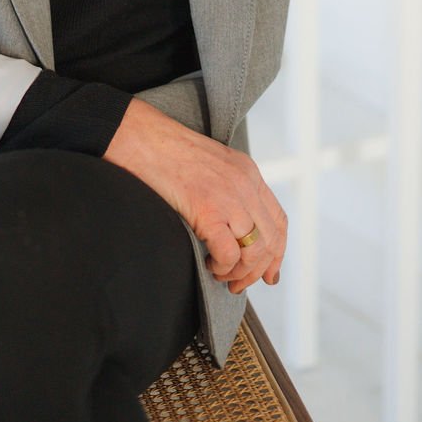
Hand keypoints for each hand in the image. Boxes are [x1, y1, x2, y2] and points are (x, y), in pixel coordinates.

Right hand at [104, 99, 285, 291]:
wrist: (143, 138)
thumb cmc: (167, 152)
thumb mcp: (212, 164)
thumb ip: (229, 188)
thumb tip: (234, 228)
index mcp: (247, 172)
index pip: (278, 219)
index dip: (278, 252)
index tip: (269, 273)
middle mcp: (245, 184)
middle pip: (270, 240)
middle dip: (257, 270)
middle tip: (238, 283)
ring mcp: (228, 197)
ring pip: (255, 251)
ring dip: (239, 272)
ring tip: (220, 273)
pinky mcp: (208, 210)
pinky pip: (230, 254)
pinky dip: (222, 267)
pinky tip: (209, 264)